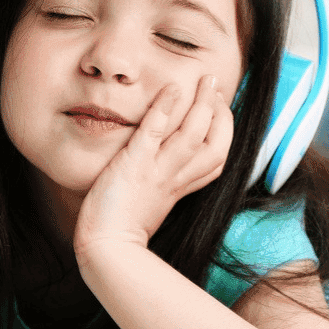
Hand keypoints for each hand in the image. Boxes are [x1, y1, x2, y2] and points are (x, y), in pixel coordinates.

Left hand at [73, 74, 233, 255]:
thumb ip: (159, 185)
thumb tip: (158, 170)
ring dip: (203, 104)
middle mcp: (174, 179)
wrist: (105, 248)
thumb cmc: (119, 230)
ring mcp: (156, 171)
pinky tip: (172, 89)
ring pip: (192, 134)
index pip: (216, 160)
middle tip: (217, 86)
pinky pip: (154, 133)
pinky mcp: (134, 165)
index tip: (220, 111)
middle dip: (222, 114)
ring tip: (207, 80)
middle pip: (215, 145)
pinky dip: (165, 109)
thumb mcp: (149, 204)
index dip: (223, 133)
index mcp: (179, 189)